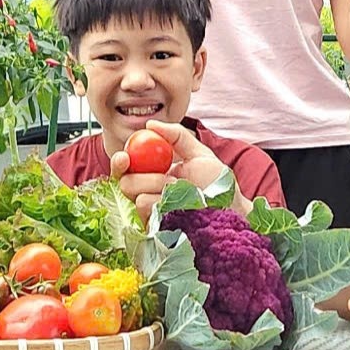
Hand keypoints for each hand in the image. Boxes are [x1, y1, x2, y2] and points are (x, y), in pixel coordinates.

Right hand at [108, 121, 229, 221]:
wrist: (229, 208)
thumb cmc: (217, 183)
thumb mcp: (199, 152)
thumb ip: (176, 135)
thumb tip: (149, 124)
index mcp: (154, 171)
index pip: (127, 165)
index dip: (120, 160)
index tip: (124, 157)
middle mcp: (148, 190)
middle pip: (124, 180)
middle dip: (142, 175)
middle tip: (166, 177)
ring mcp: (150, 208)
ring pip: (133, 193)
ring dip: (158, 188)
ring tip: (181, 190)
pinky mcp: (154, 224)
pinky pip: (144, 208)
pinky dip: (161, 202)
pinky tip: (178, 205)